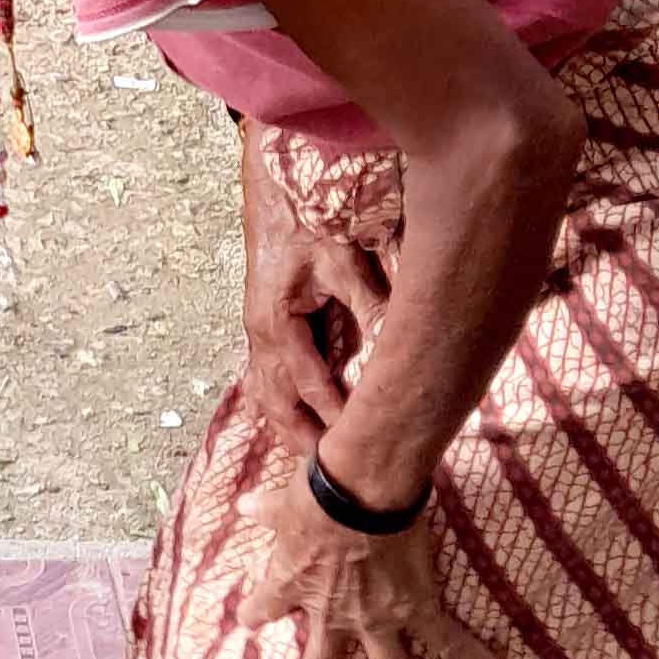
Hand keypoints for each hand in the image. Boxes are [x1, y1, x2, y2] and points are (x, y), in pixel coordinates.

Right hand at [239, 193, 390, 450]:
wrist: (278, 187)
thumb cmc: (308, 220)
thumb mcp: (344, 261)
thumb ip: (370, 305)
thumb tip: (400, 345)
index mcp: (276, 321)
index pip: (307, 384)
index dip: (331, 417)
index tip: (354, 447)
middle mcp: (260, 332)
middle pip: (275, 401)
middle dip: (300, 436)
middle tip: (330, 471)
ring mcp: (258, 329)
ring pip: (266, 392)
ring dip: (288, 424)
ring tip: (314, 454)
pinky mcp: (265, 323)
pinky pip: (267, 375)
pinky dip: (282, 401)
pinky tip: (301, 414)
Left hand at [244, 469, 501, 658]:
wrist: (362, 489)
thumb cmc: (317, 489)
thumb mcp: (282, 501)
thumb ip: (266, 511)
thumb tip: (245, 506)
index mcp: (293, 586)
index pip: (263, 607)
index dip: (255, 613)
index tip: (248, 620)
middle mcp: (333, 616)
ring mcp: (378, 620)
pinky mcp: (418, 607)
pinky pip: (449, 637)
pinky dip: (474, 654)